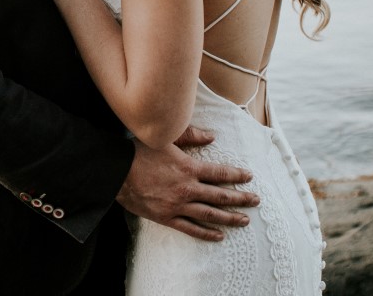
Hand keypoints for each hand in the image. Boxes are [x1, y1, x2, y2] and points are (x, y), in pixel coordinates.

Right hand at [116, 126, 259, 241]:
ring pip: (210, 214)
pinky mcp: (166, 217)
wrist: (117, 172)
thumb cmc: (140, 151)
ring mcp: (178, 205)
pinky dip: (206, 233)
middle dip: (241, 198)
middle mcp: (187, 189)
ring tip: (244, 220)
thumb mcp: (166, 138)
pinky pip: (191, 229)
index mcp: (189, 168)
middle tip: (256, 201)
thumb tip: (212, 137)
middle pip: (221, 196)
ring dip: (229, 218)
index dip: (237, 175)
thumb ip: (191, 136)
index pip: (220, 173)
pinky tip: (219, 235)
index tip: (249, 176)